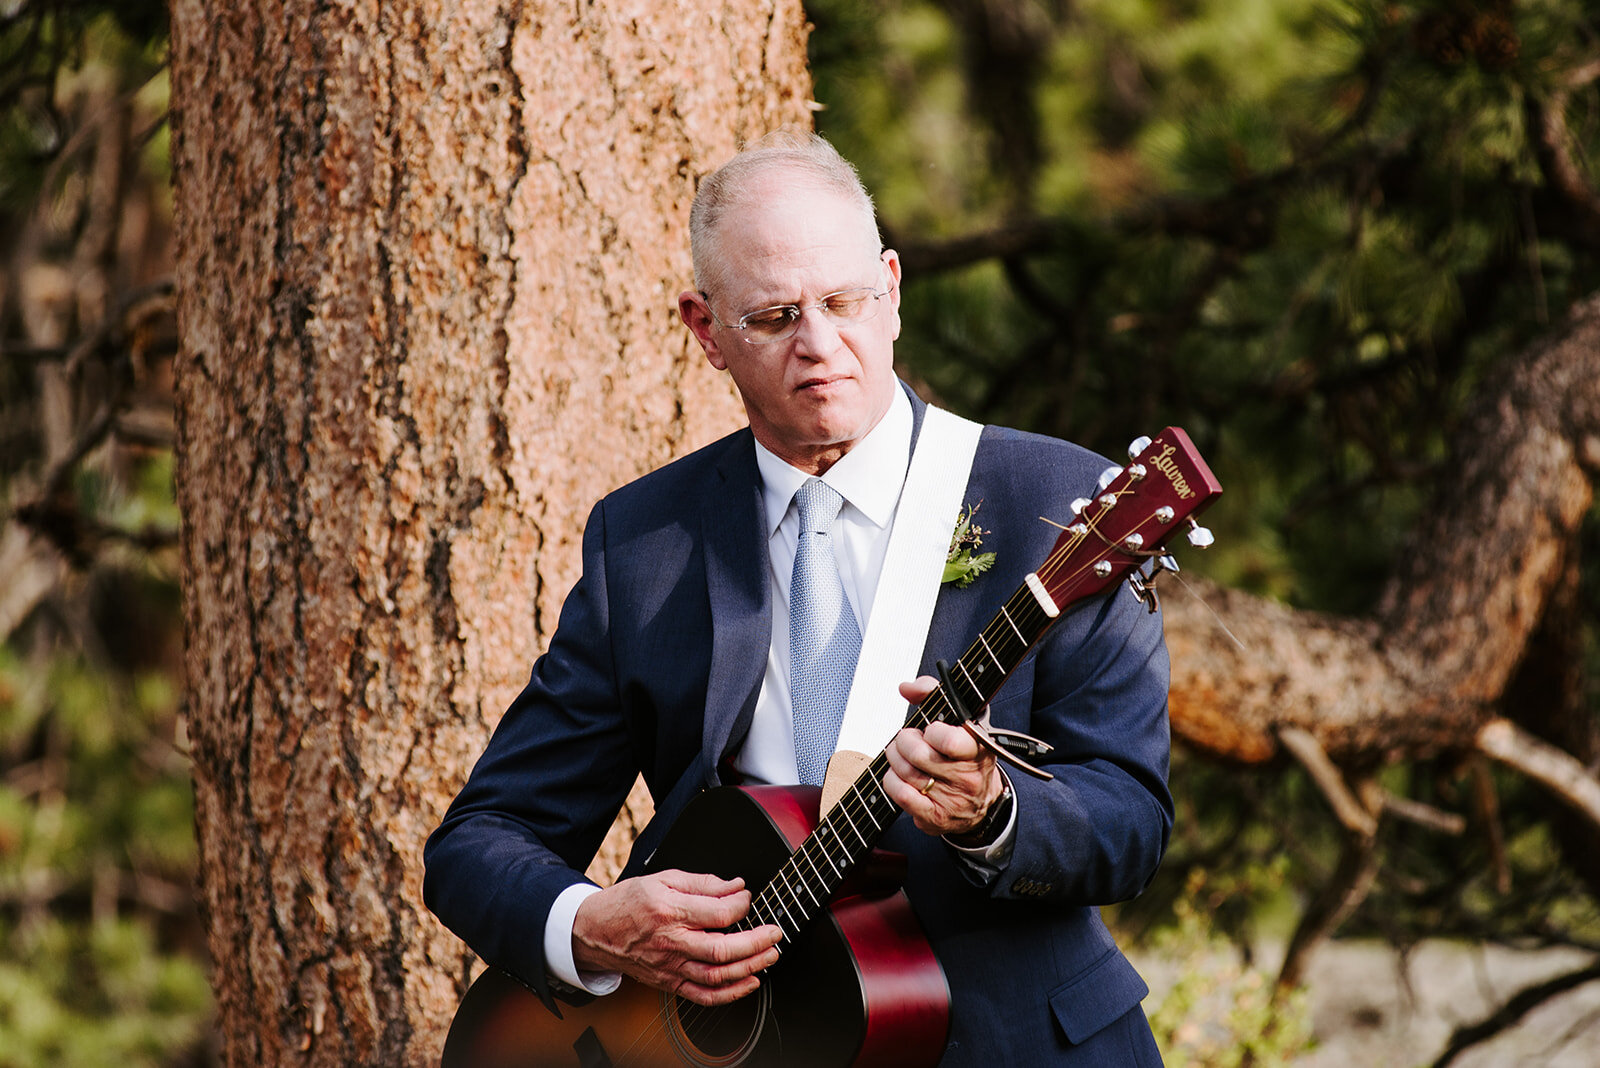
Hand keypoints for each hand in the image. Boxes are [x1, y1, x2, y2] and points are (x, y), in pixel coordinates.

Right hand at [571, 870, 783, 1005]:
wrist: (596, 931)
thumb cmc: (628, 902)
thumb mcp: (663, 878)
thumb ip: (703, 882)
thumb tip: (735, 885)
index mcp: (670, 911)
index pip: (718, 913)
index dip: (741, 905)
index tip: (748, 898)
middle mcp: (671, 942)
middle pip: (722, 949)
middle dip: (756, 942)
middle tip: (774, 933)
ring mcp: (670, 966)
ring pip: (716, 976)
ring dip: (749, 968)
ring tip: (770, 956)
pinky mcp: (669, 982)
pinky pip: (703, 995)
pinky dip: (730, 993)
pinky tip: (749, 983)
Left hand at [882, 676, 1003, 837]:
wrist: (980, 801)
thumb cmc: (964, 752)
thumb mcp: (959, 718)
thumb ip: (933, 692)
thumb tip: (906, 688)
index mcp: (978, 748)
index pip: (949, 741)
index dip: (932, 732)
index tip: (931, 730)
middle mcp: (968, 777)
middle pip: (918, 754)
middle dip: (903, 741)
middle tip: (906, 739)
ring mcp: (952, 800)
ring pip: (905, 772)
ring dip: (894, 758)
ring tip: (900, 754)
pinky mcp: (935, 817)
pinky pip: (901, 795)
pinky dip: (891, 781)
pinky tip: (897, 775)